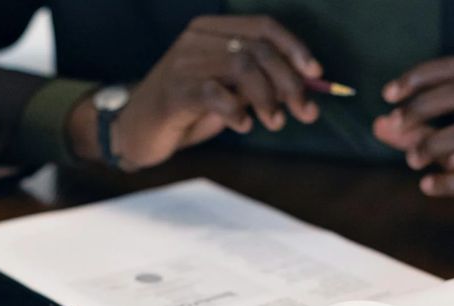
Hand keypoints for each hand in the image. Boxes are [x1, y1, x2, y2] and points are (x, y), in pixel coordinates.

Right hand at [68, 16, 322, 169]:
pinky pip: (217, 94)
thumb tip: (304, 87)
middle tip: (304, 111)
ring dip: (268, 98)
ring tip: (275, 122)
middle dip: (289, 81)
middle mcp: (198, 39)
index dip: (294, 47)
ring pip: (242, 67)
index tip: (316, 74)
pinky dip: (237, 111)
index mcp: (211, 30)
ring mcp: (184, 63)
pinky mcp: (175, 92)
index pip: (262, 26)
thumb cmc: (186, 111)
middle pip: (258, 49)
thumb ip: (258, 85)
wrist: (136, 131)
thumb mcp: (228, 92)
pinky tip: (243, 125)